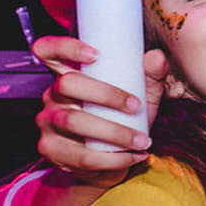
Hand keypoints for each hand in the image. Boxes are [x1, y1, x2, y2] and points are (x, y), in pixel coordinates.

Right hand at [33, 37, 168, 185]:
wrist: (111, 159)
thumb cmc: (123, 118)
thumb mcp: (142, 94)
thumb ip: (151, 75)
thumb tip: (157, 57)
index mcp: (70, 74)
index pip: (49, 51)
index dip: (65, 47)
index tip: (96, 53)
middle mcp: (53, 95)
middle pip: (67, 84)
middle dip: (107, 94)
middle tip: (137, 106)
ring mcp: (48, 122)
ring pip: (74, 122)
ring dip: (116, 132)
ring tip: (143, 140)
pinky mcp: (52, 150)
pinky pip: (81, 155)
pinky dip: (114, 158)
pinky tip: (135, 156)